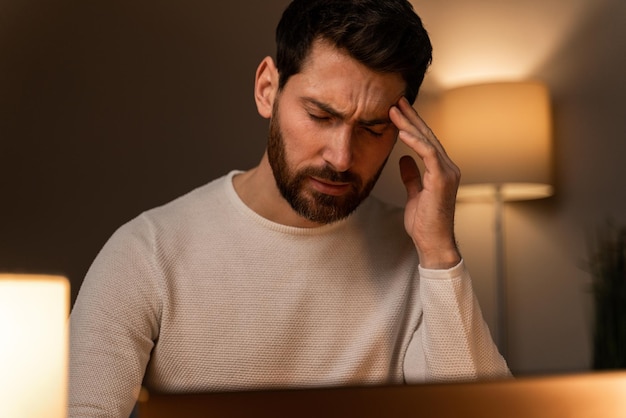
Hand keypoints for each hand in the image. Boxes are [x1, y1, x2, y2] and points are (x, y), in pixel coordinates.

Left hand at [389, 97, 460, 268]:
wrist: (433, 243)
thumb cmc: (425, 224)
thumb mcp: (414, 195)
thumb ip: (411, 176)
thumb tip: (404, 160)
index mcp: (441, 171)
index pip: (426, 142)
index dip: (412, 125)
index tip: (398, 112)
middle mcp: (448, 168)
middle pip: (428, 136)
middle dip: (411, 117)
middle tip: (397, 101)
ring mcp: (447, 173)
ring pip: (428, 141)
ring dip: (410, 124)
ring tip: (394, 111)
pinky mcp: (442, 180)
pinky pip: (428, 154)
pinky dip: (415, 142)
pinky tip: (402, 132)